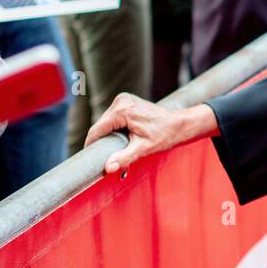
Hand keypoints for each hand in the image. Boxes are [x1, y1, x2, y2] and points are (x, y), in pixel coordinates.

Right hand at [85, 94, 216, 174]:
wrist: (179, 125)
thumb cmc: (165, 135)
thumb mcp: (143, 149)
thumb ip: (124, 157)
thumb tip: (108, 168)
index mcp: (122, 110)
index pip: (97, 129)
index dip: (91, 145)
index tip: (87, 160)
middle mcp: (121, 101)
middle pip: (101, 126)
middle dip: (101, 142)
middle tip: (104, 159)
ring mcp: (123, 99)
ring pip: (106, 122)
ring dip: (108, 136)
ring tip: (115, 150)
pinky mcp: (126, 102)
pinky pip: (113, 118)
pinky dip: (114, 129)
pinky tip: (122, 139)